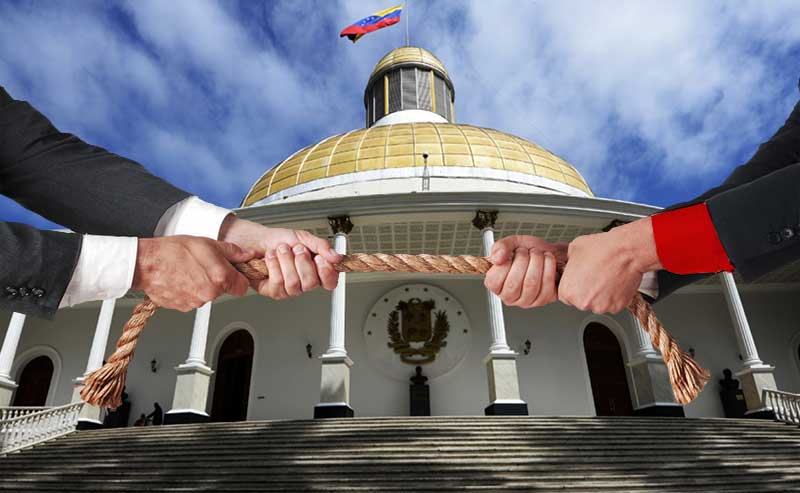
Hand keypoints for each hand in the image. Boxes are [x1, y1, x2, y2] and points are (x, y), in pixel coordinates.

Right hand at [132, 236, 253, 311]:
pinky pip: (192, 299)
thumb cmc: (173, 251)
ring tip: (188, 270)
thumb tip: (244, 255)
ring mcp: (195, 302)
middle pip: (223, 290)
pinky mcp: (182, 307)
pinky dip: (188, 291)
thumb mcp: (207, 243)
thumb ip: (231, 251)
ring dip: (201, 285)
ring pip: (206, 295)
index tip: (232, 273)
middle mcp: (209, 293)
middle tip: (204, 266)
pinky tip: (180, 278)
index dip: (238, 279)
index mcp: (220, 277)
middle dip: (217, 279)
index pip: (242, 287)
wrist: (146, 263)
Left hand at [218, 216, 341, 298]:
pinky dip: (274, 265)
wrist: (255, 240)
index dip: (327, 273)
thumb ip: (321, 246)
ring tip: (281, 251)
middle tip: (296, 249)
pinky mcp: (273, 291)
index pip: (330, 282)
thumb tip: (336, 257)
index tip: (320, 258)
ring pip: (294, 283)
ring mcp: (289, 289)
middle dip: (302, 261)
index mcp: (315, 270)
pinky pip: (278, 283)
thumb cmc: (277, 240)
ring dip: (286, 261)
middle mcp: (304, 282)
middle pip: (311, 283)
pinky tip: (271, 258)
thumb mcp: (303, 238)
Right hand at [484, 235, 566, 307]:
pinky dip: (548, 267)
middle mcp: (509, 296)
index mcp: (495, 284)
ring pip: (530, 284)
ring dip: (536, 262)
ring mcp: (525, 301)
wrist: (552, 252)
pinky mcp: (542, 300)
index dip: (505, 263)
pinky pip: (546, 286)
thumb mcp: (512, 243)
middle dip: (523, 260)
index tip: (512, 254)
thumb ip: (500, 247)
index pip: (493, 281)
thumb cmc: (530, 251)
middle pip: (513, 284)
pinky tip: (547, 260)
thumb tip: (497, 259)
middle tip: (527, 252)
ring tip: (537, 254)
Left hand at [558, 217, 661, 313]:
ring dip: (600, 295)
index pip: (565, 296)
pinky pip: (612, 304)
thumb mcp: (573, 249)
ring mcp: (601, 306)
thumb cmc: (601, 248)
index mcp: (568, 291)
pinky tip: (614, 282)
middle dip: (586, 292)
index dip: (574, 287)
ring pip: (597, 304)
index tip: (580, 281)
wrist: (626, 251)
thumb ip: (568, 263)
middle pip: (581, 301)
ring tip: (605, 277)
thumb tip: (571, 265)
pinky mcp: (616, 307)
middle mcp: (582, 302)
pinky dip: (613, 296)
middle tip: (594, 277)